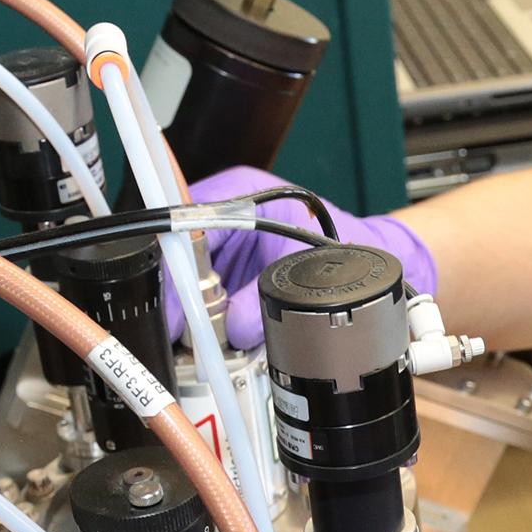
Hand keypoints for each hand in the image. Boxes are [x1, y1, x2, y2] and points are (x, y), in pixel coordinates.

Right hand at [168, 167, 436, 349]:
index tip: (173, 303)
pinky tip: (217, 332)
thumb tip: (232, 328)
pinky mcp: (229, 262)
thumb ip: (262, 300)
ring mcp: (224, 238)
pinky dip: (209, 313)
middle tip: (186, 332)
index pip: (185, 226)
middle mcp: (224, 211)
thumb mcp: (299, 268)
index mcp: (237, 193)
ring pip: (189, 278)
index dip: (174, 269)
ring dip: (195, 310)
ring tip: (203, 338)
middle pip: (180, 257)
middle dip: (182, 298)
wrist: (358, 249)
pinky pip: (206, 290)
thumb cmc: (335, 241)